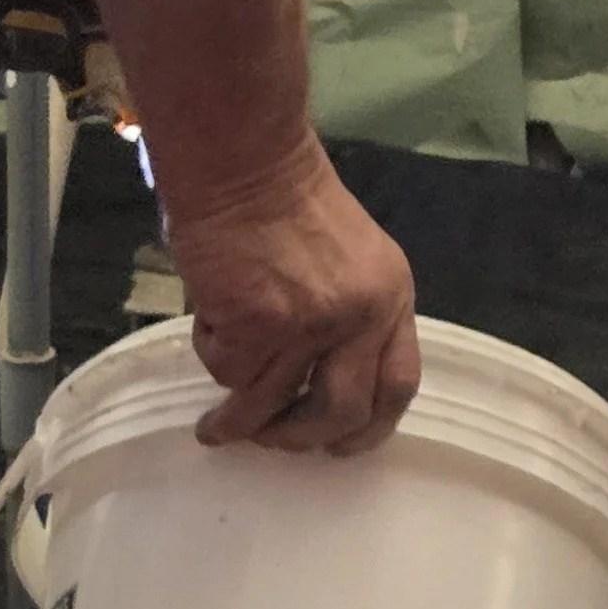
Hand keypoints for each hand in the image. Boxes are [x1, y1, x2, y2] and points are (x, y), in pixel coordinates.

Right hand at [169, 132, 420, 455]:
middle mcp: (360, 318)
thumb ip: (354, 315)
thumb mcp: (355, 258)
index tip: (340, 446)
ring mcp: (307, 325)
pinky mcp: (254, 325)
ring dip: (239, 422)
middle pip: (341, 413)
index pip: (398, 386)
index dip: (369, 429)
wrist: (245, 162)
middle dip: (300, 439)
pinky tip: (208, 332)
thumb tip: (321, 382)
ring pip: (270, 401)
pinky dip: (213, 360)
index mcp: (392, 298)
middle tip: (273, 442)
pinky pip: (228, 371)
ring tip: (215, 428)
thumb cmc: (290, 201)